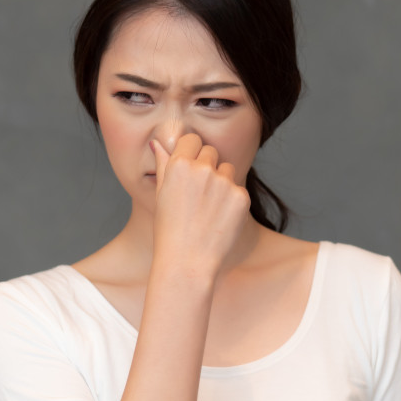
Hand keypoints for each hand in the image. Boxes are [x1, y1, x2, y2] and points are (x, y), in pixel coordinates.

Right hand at [151, 133, 250, 276]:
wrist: (188, 261)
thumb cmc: (169, 230)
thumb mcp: (161, 194)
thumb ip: (163, 165)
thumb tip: (158, 143)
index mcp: (179, 165)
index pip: (192, 139)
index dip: (191, 152)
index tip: (190, 168)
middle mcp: (202, 169)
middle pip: (211, 152)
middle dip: (207, 166)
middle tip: (198, 194)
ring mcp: (224, 183)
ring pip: (227, 169)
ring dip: (221, 182)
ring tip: (208, 208)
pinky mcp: (241, 197)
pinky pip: (238, 188)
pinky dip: (232, 200)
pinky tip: (219, 218)